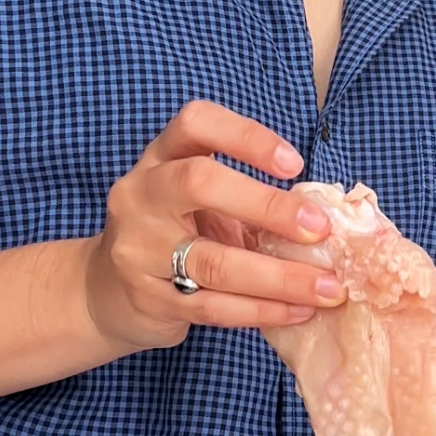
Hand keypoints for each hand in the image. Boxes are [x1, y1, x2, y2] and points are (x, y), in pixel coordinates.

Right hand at [83, 100, 345, 352]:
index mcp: (161, 157)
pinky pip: (213, 306)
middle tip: (320, 230)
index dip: (247, 137)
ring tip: (328, 287)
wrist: (107, 291)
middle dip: (268, 206)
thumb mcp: (201, 202)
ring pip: (214, 261)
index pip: (196, 124)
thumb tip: (328, 220)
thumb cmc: (175, 234)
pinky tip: (299, 311)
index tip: (295, 164)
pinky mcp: (147, 298)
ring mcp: (138, 248)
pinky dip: (263, 311)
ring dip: (280, 277)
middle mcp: (142, 194)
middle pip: (200, 183)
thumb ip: (249, 199)